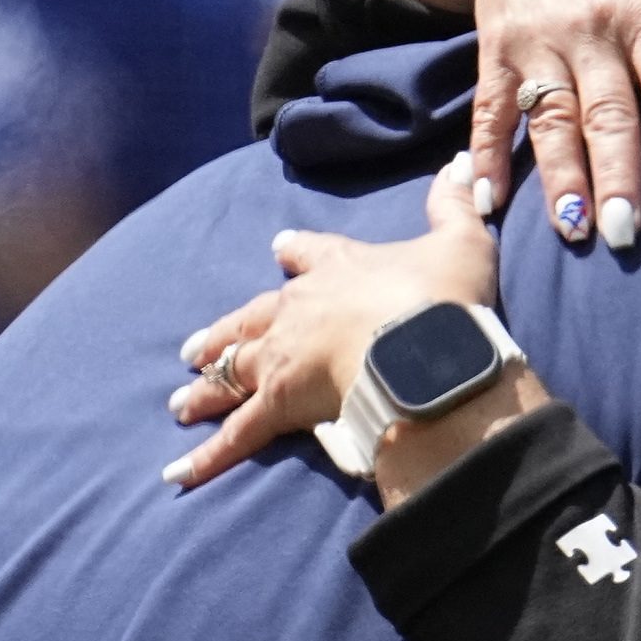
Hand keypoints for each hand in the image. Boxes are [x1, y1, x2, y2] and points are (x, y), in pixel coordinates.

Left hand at [165, 155, 496, 489]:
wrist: (422, 343)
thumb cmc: (440, 295)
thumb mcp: (460, 242)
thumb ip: (455, 207)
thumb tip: (462, 167)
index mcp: (339, 268)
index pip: (309, 254)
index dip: (295, 253)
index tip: (280, 249)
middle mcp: (299, 309)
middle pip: (250, 320)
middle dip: (223, 334)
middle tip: (195, 348)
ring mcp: (283, 356)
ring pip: (232, 371)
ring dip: (206, 387)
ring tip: (182, 402)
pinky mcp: (280, 403)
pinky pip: (239, 435)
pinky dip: (207, 456)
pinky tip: (178, 473)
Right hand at [461, 0, 640, 247]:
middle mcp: (594, 32)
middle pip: (607, 112)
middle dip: (616, 175)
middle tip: (627, 235)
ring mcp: (541, 45)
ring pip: (549, 118)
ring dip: (558, 178)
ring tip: (571, 233)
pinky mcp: (496, 53)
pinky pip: (490, 111)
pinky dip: (487, 156)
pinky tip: (487, 202)